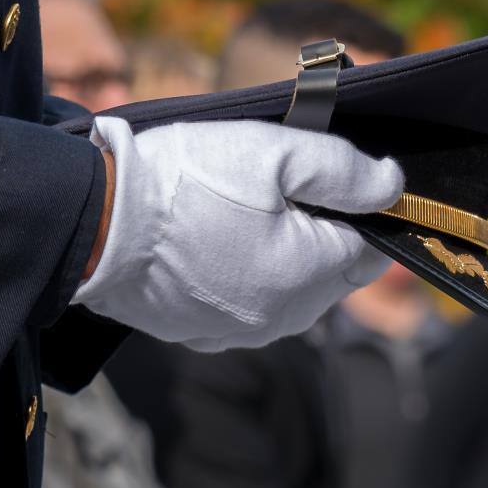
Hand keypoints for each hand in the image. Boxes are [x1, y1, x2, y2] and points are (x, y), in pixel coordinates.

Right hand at [74, 118, 402, 350]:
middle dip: (316, 230)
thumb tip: (392, 185)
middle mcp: (283, 320)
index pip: (370, 247)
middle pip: (328, 272)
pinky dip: (236, 275)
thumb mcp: (275, 153)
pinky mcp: (197, 334)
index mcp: (311, 277)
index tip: (327, 178)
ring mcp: (238, 333)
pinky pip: (240, 303)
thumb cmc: (187, 181)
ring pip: (285, 291)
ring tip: (235, 209)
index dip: (357, 208)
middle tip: (272, 185)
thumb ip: (344, 168)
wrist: (95, 224)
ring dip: (276, 254)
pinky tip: (207, 240)